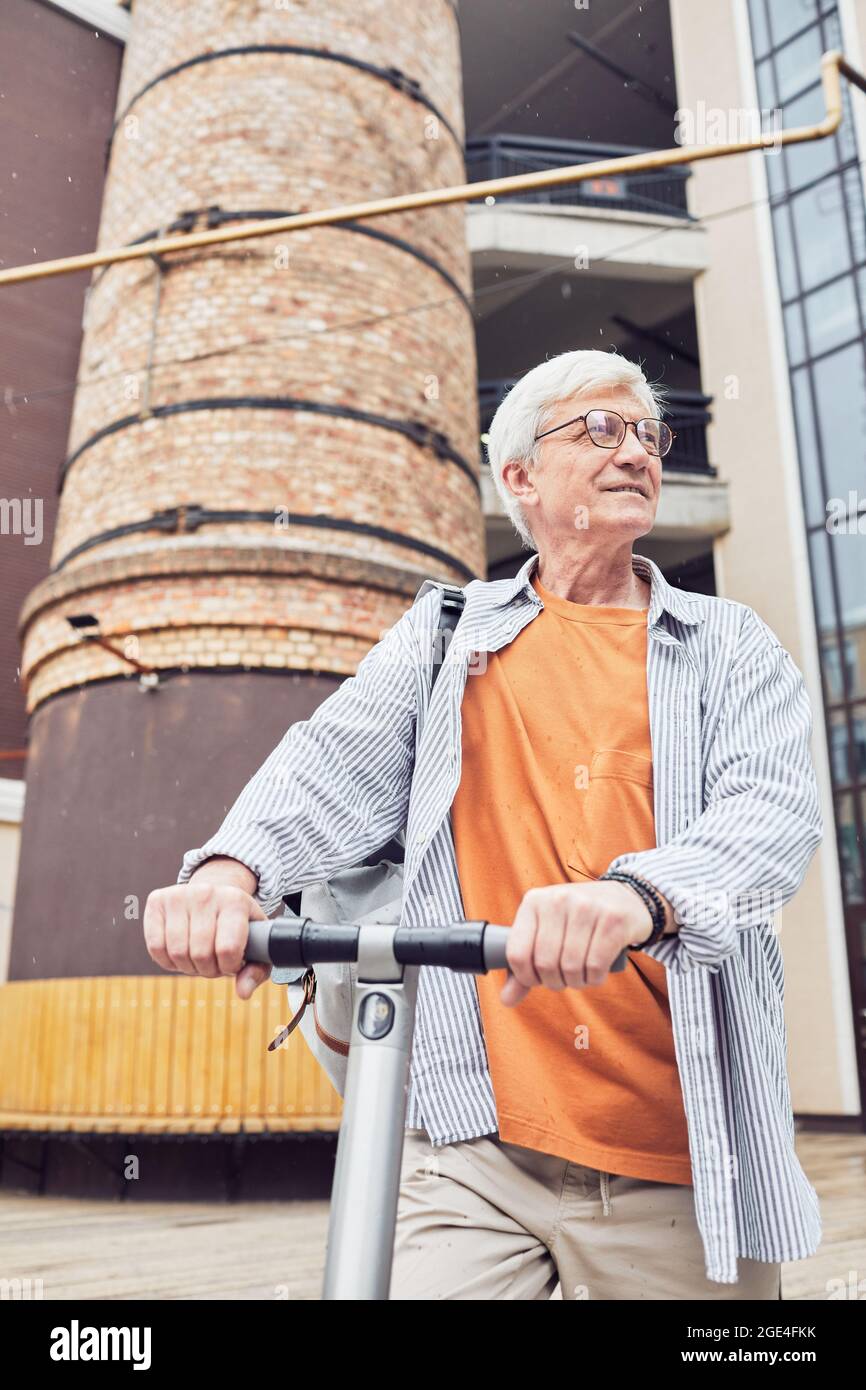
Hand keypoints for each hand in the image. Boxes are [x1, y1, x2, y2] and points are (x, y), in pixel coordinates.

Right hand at [144, 879, 270, 999]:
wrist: (215, 893)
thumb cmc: (237, 924)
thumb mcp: (257, 943)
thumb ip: (256, 970)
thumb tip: (243, 992)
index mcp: (236, 901)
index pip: (227, 949)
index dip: (229, 967)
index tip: (232, 963)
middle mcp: (207, 893)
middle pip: (200, 954)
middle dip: (208, 969)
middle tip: (214, 963)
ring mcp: (179, 895)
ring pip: (177, 952)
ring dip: (188, 967)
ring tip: (199, 958)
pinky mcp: (157, 901)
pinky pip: (155, 947)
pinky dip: (168, 961)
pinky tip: (181, 954)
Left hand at [501, 880, 657, 1006]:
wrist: (625, 899)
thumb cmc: (579, 921)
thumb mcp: (547, 932)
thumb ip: (525, 963)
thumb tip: (507, 999)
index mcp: (534, 901)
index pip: (516, 952)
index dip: (525, 977)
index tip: (537, 980)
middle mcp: (558, 900)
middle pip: (545, 963)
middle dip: (554, 982)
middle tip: (563, 979)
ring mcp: (586, 907)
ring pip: (571, 967)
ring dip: (576, 982)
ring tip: (581, 976)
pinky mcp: (613, 920)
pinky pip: (595, 965)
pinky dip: (594, 979)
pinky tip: (596, 973)